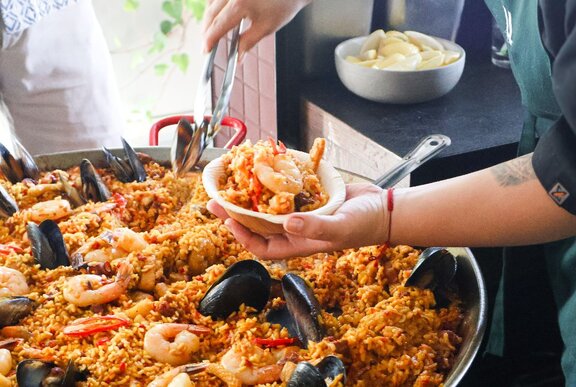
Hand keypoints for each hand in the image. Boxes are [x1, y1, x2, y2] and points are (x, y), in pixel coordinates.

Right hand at [202, 0, 311, 56]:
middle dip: (207, 30)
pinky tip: (218, 15)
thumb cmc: (284, 5)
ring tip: (212, 32)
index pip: (218, 25)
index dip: (209, 39)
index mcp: (240, 4)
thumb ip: (248, 42)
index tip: (205, 50)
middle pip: (211, 12)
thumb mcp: (267, 27)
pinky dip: (216, 5)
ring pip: (212, 2)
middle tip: (207, 44)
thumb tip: (238, 58)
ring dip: (210, 17)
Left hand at [207, 183, 389, 259]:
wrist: (384, 208)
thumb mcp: (340, 227)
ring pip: (268, 207)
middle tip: (215, 199)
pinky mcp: (308, 197)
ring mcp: (301, 213)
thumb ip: (315, 228)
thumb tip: (287, 223)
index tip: (227, 220)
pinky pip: (284, 192)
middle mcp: (295, 229)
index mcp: (299, 243)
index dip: (243, 236)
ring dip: (249, 197)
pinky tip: (261, 170)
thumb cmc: (364, 224)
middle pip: (258, 224)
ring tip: (230, 183)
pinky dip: (271, 183)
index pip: (263, 245)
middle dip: (236, 213)